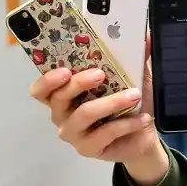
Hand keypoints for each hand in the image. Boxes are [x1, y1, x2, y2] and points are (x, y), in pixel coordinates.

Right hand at [29, 37, 161, 165]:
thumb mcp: (133, 78)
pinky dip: (126, 123)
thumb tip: (145, 36)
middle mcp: (63, 114)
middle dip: (79, 83)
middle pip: (59, 98)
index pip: (41, 89)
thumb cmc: (130, 103)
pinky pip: (105, 133)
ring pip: (83, 114)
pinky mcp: (88, 149)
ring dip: (111, 102)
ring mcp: (74, 133)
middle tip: (101, 74)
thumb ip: (134, 58)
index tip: (65, 69)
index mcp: (65, 94)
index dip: (47, 79)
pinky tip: (142, 118)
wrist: (143, 135)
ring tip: (134, 95)